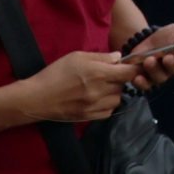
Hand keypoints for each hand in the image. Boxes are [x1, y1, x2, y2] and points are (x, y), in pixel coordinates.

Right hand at [12, 48, 133, 123]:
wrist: (38, 98)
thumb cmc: (56, 73)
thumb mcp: (77, 57)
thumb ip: (101, 57)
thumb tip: (119, 57)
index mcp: (98, 73)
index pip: (129, 73)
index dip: (134, 69)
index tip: (133, 66)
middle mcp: (100, 91)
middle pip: (124, 86)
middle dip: (120, 79)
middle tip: (108, 75)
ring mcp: (96, 106)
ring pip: (118, 99)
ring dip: (114, 93)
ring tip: (101, 87)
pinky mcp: (91, 117)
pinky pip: (109, 111)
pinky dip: (107, 104)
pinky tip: (97, 98)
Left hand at [125, 22, 173, 84]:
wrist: (145, 40)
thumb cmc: (167, 37)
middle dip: (173, 64)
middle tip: (168, 58)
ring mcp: (161, 74)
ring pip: (160, 77)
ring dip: (155, 69)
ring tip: (149, 61)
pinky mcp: (146, 79)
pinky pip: (145, 85)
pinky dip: (141, 83)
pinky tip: (137, 78)